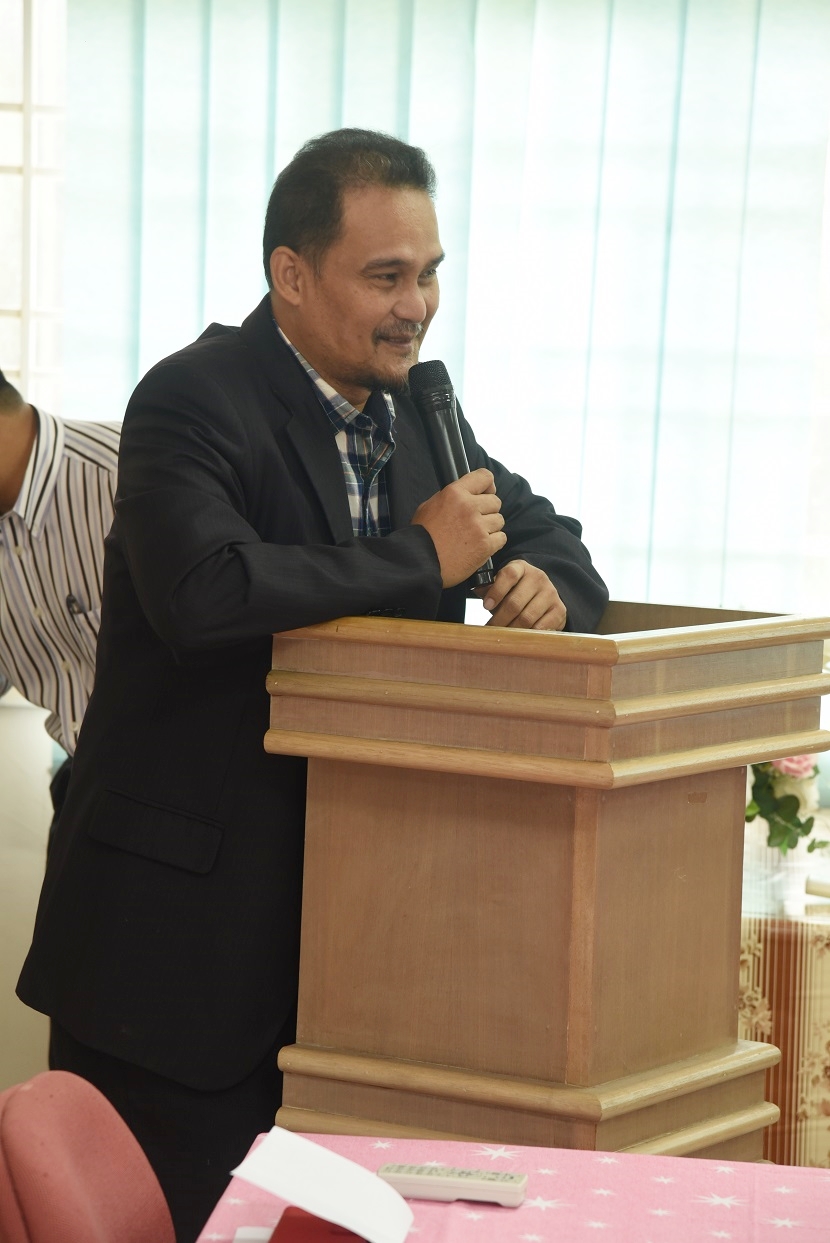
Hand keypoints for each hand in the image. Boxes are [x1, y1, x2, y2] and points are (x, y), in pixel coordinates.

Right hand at [411, 468, 506, 587]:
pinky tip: (479, 546)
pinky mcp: (485, 545)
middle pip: (495, 502)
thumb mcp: (429, 506)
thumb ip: (451, 497)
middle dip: (487, 511)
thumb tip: (466, 494)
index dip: (488, 485)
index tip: (487, 493)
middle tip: (475, 521)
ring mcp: (479, 527)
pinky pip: (501, 538)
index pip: (485, 477)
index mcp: (455, 493)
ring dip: (490, 528)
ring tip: (474, 536)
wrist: (420, 563)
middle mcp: (469, 507)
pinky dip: (493, 543)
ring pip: (499, 520)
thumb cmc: (421, 537)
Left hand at [475, 560, 565, 629]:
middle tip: (490, 630)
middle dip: (500, 619)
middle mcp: (538, 577)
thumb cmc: (515, 592)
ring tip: (502, 636)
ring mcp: (551, 593)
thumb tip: (477, 590)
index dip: (496, 591)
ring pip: (527, 617)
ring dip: (512, 629)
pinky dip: (528, 635)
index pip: (509, 575)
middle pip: (515, 602)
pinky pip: (541, 627)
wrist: (543, 596)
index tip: (486, 606)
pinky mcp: (559, 609)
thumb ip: (489, 588)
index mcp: (521, 567)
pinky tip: (519, 638)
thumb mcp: (502, 585)